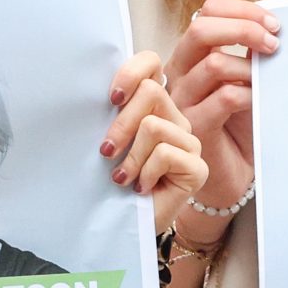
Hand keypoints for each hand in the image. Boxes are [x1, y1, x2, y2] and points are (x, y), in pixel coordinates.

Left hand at [100, 50, 207, 229]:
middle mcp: (176, 118)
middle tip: (106, 151)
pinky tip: (141, 188)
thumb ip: (110, 113)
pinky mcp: (198, 167)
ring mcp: (190, 142)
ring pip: (154, 126)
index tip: (111, 98)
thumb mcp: (108, 140)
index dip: (130, 72)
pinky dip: (144, 173)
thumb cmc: (112, 182)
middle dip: (121, 124)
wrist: (126, 223)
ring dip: (130, 157)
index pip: (151, 63)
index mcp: (155, 106)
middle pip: (151, 92)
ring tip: (123, 177)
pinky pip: (164, 154)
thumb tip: (89, 89)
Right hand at [166, 0, 278, 211]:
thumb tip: (272, 26)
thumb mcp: (245, 82)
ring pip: (214, 63)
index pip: (205, 13)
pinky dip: (251, 94)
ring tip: (268, 79)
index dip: (240, 10)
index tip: (272, 23)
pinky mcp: (193, 127)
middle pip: (200, 29)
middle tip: (274, 40)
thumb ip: (250, 54)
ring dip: (251, 67)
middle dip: (244, 27)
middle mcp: (179, 74)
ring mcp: (182, 101)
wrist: (229, 179)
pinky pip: (226, 97)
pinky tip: (261, 102)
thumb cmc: (237, 129)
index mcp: (190, 57)